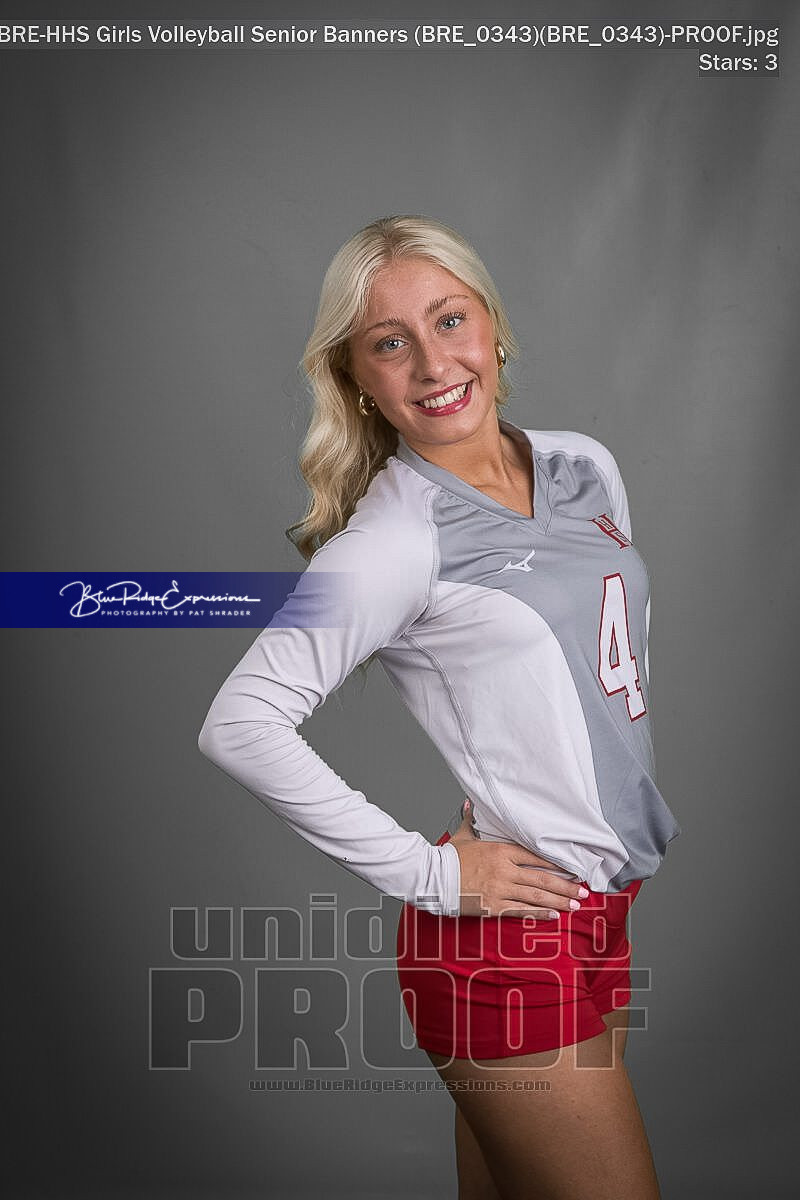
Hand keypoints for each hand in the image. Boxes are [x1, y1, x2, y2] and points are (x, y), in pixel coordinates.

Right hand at [449, 799, 589, 917]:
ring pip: (536, 896)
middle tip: (583, 891)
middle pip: (542, 878)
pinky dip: (539, 913)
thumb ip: (471, 820)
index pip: (536, 856)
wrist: (432, 877)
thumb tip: (470, 803)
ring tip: (575, 905)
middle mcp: (505, 870)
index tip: (572, 868)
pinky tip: (554, 914)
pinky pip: (521, 910)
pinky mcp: (493, 906)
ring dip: (559, 900)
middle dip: (566, 885)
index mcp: (500, 851)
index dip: (557, 863)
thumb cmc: (447, 857)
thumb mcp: (462, 835)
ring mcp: (500, 889)